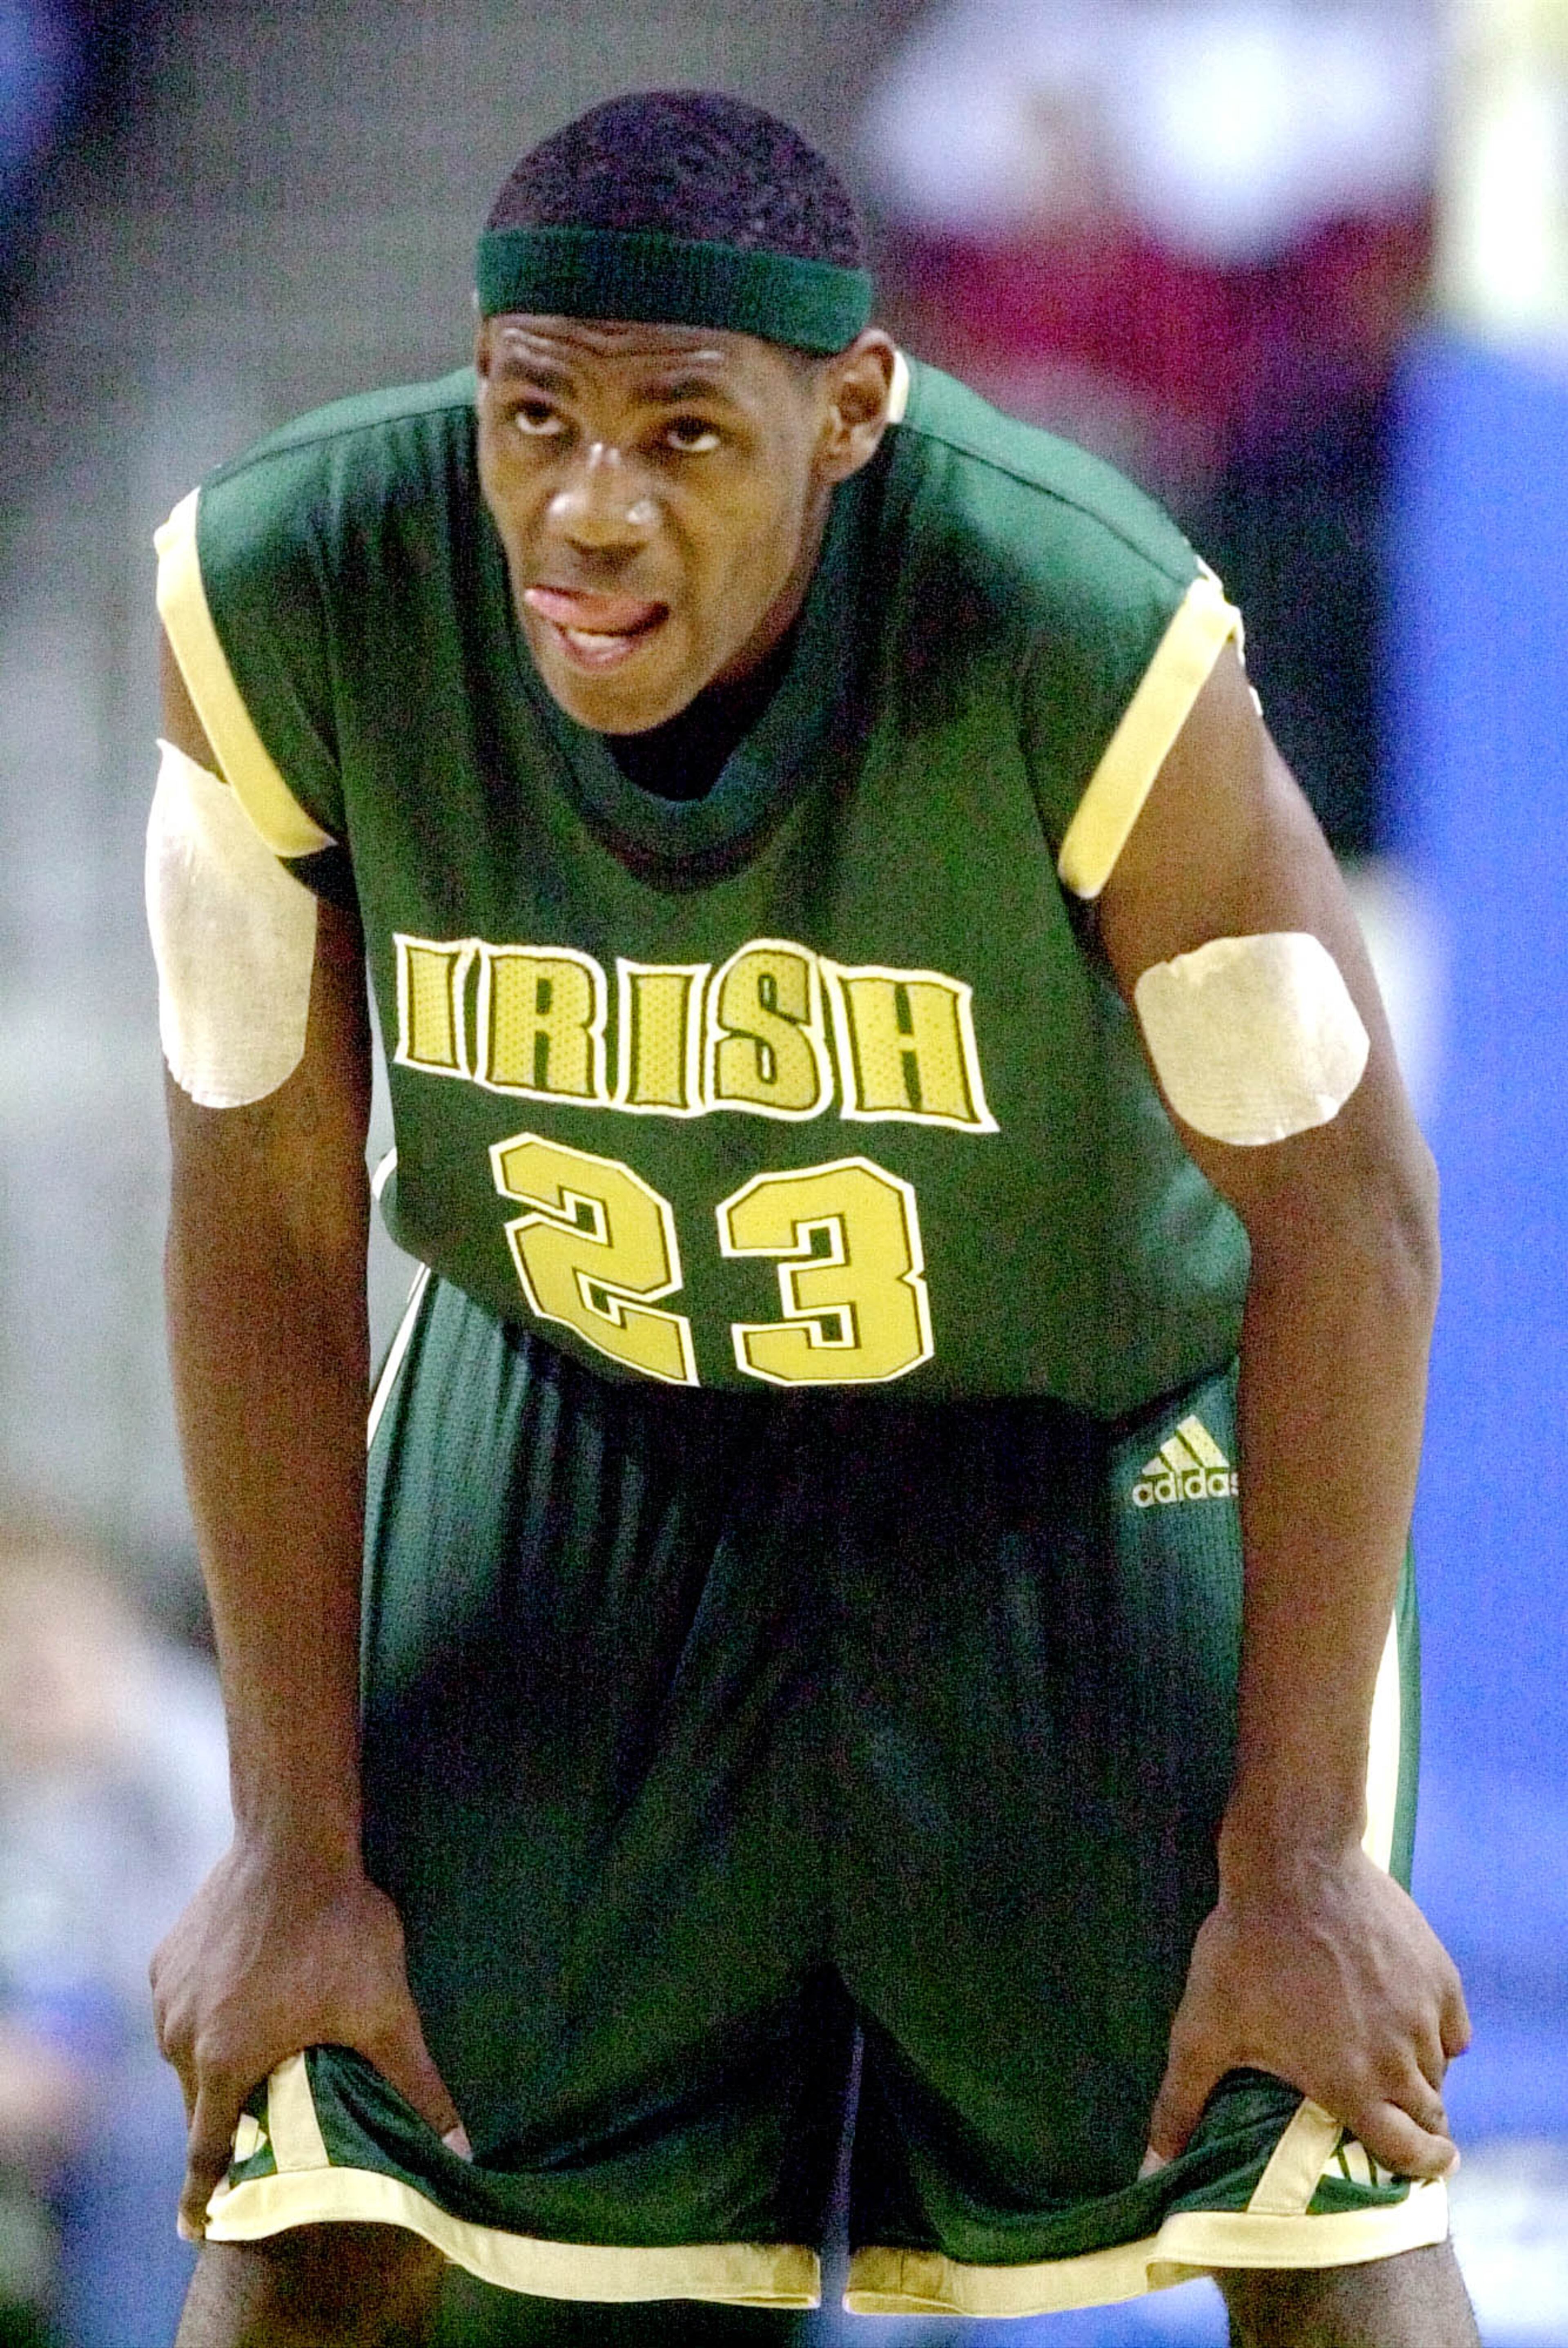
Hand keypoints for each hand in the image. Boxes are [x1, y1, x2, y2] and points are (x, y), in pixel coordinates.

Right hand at [151, 1837, 463, 2237]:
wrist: (291, 1840)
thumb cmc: (336, 1928)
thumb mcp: (383, 2011)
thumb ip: (415, 2083)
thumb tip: (460, 2144)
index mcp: (225, 2063)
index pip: (205, 2154)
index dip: (205, 2198)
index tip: (199, 2231)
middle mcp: (182, 2037)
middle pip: (201, 2106)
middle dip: (228, 2125)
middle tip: (260, 2136)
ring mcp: (169, 1996)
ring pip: (189, 2057)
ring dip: (219, 2067)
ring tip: (261, 2062)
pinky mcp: (167, 1958)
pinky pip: (183, 2010)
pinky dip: (209, 2020)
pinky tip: (247, 2001)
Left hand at [1148, 1840, 1469, 2179]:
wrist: (1294, 1864)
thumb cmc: (1245, 1949)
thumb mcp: (1203, 2030)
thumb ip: (1181, 2103)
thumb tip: (1152, 2165)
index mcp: (1353, 2085)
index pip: (1408, 2155)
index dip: (1419, 2169)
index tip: (1425, 2169)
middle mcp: (1401, 2058)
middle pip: (1430, 2116)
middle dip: (1419, 2130)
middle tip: (1400, 2124)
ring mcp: (1424, 2013)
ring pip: (1439, 2069)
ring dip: (1420, 2078)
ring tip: (1390, 2069)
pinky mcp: (1438, 1972)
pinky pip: (1452, 2025)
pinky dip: (1436, 2033)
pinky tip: (1406, 2022)